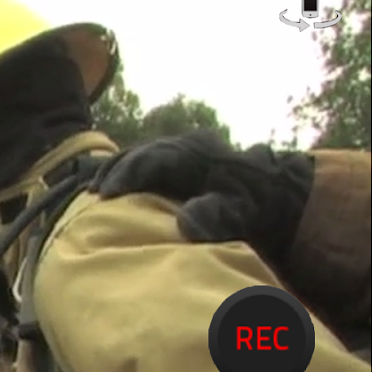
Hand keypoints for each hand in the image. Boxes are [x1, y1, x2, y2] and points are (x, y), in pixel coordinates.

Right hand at [93, 132, 312, 264]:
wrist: (276, 190)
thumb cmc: (254, 205)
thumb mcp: (240, 212)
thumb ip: (214, 216)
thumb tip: (185, 226)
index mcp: (198, 154)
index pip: (154, 159)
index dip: (127, 175)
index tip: (106, 196)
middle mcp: (188, 145)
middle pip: (142, 152)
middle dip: (115, 170)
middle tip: (94, 192)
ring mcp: (184, 147)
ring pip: (142, 151)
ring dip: (117, 167)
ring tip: (95, 188)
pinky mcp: (182, 156)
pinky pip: (148, 157)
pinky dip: (128, 168)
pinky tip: (114, 183)